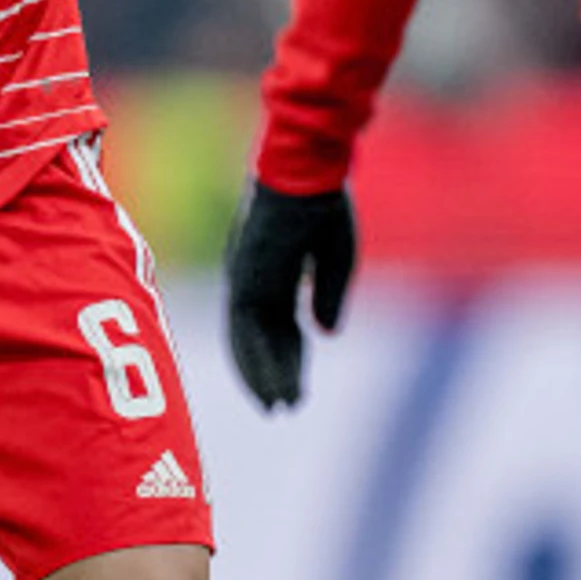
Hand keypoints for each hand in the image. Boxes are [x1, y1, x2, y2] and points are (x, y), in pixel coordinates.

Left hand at [224, 181, 356, 410]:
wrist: (305, 171)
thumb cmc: (323, 202)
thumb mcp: (336, 256)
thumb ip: (328, 295)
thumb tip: (326, 333)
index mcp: (272, 269)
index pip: (279, 324)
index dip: (289, 356)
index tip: (298, 385)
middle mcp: (252, 279)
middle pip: (260, 338)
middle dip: (272, 373)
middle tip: (283, 407)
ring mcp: (245, 281)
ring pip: (248, 343)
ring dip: (263, 378)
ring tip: (278, 409)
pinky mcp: (244, 282)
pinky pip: (245, 335)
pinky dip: (257, 366)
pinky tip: (272, 390)